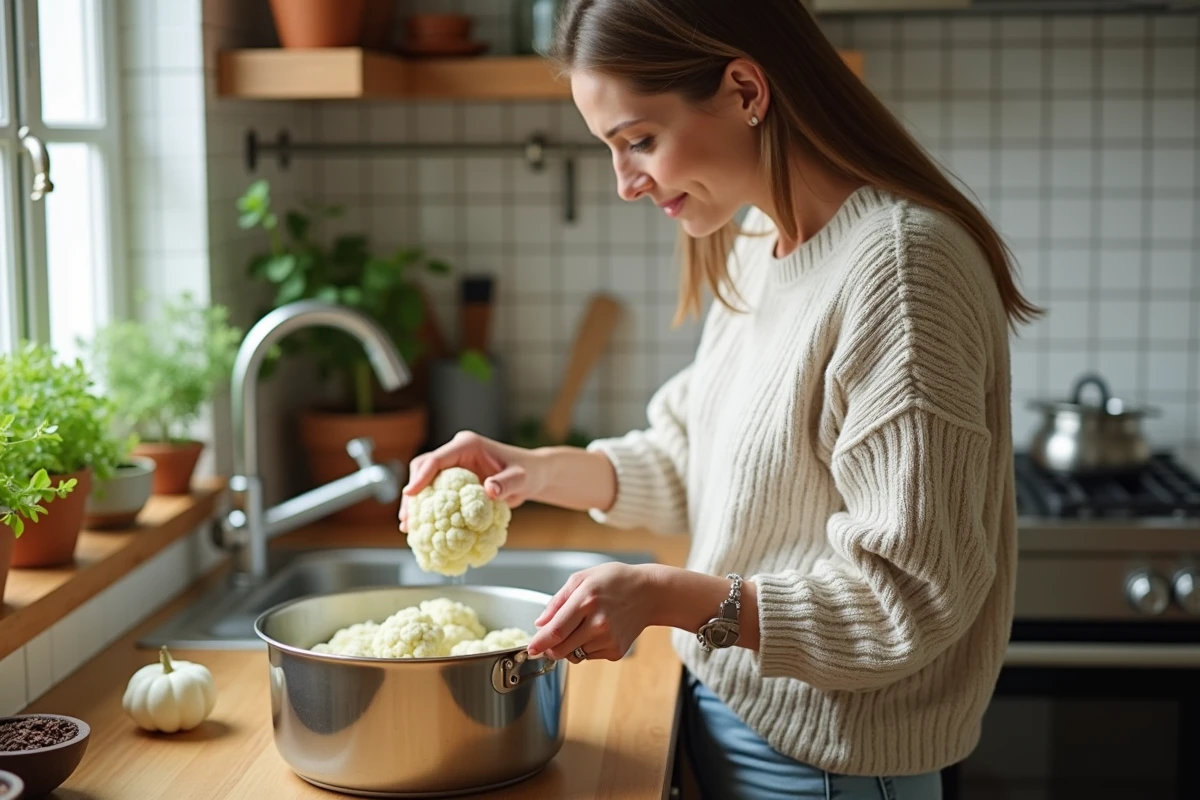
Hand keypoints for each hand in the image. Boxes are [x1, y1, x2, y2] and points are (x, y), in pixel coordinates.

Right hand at [398, 431, 544, 531]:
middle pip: (423, 468)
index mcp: (467, 446)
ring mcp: (454, 467)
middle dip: (412, 492)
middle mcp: (456, 453)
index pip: (436, 459)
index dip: (420, 476)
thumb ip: (506, 483)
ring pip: (424, 481)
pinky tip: (423, 527)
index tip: (410, 494)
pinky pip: (435, 493)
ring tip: (408, 526)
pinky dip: (427, 508)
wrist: (533, 476)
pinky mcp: (455, 481)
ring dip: (415, 503)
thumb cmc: (529, 472)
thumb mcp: (521, 478)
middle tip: (407, 518)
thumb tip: (490, 490)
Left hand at [527, 563, 660, 662]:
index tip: (529, 649)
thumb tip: (540, 624)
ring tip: (583, 625)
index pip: (556, 631)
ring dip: (570, 646)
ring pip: (574, 655)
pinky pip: (589, 656)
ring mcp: (608, 639)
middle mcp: (598, 623)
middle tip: (550, 639)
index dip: (539, 643)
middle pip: (561, 649)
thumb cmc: (614, 581)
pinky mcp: (616, 651)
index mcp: (586, 601)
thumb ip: (557, 601)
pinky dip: (586, 647)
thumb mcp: (582, 579)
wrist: (648, 593)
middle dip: (550, 648)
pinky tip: (598, 631)